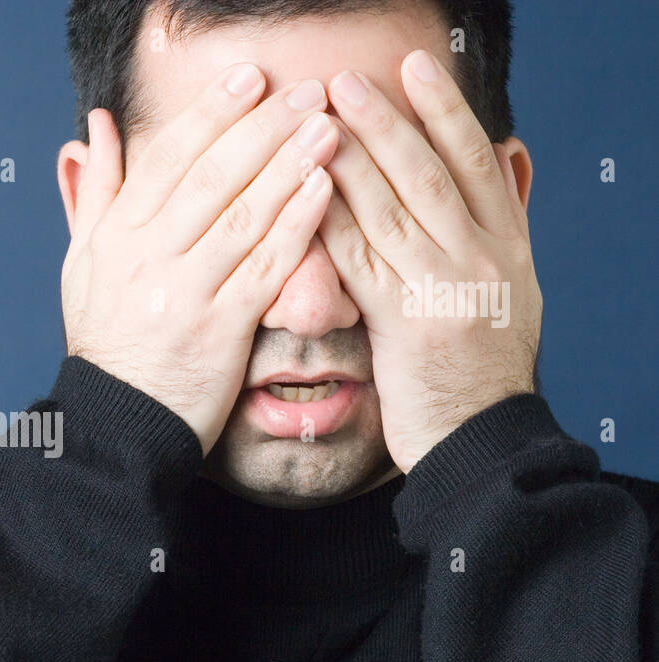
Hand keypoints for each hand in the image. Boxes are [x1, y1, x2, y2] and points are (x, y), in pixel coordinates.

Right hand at [61, 65, 337, 455]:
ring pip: (242, 216)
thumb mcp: (83, 265)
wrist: (116, 423)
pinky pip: (264, 268)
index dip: (210, 115)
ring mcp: (185, 293)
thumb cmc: (106, 342)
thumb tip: (92, 130)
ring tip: (327, 127)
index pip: (165, 160)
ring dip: (288, 165)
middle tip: (304, 90)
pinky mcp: (219, 329)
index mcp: (117, 237)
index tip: (248, 78)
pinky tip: (324, 190)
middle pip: (210, 178)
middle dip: (261, 128)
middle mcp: (148, 258)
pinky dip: (294, 226)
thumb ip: (95, 195)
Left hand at [318, 51, 541, 471]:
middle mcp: (483, 259)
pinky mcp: (407, 324)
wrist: (481, 443)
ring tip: (317, 120)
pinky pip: (362, 259)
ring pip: (394, 207)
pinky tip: (304, 192)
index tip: (416, 67)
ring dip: (351, 158)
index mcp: (508, 248)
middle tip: (347, 80)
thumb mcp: (508, 297)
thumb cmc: (479, 374)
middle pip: (430, 172)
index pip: (477, 161)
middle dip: (387, 120)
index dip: (445, 110)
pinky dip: (331, 221)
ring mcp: (447, 290)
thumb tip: (495, 168)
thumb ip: (495, 234)